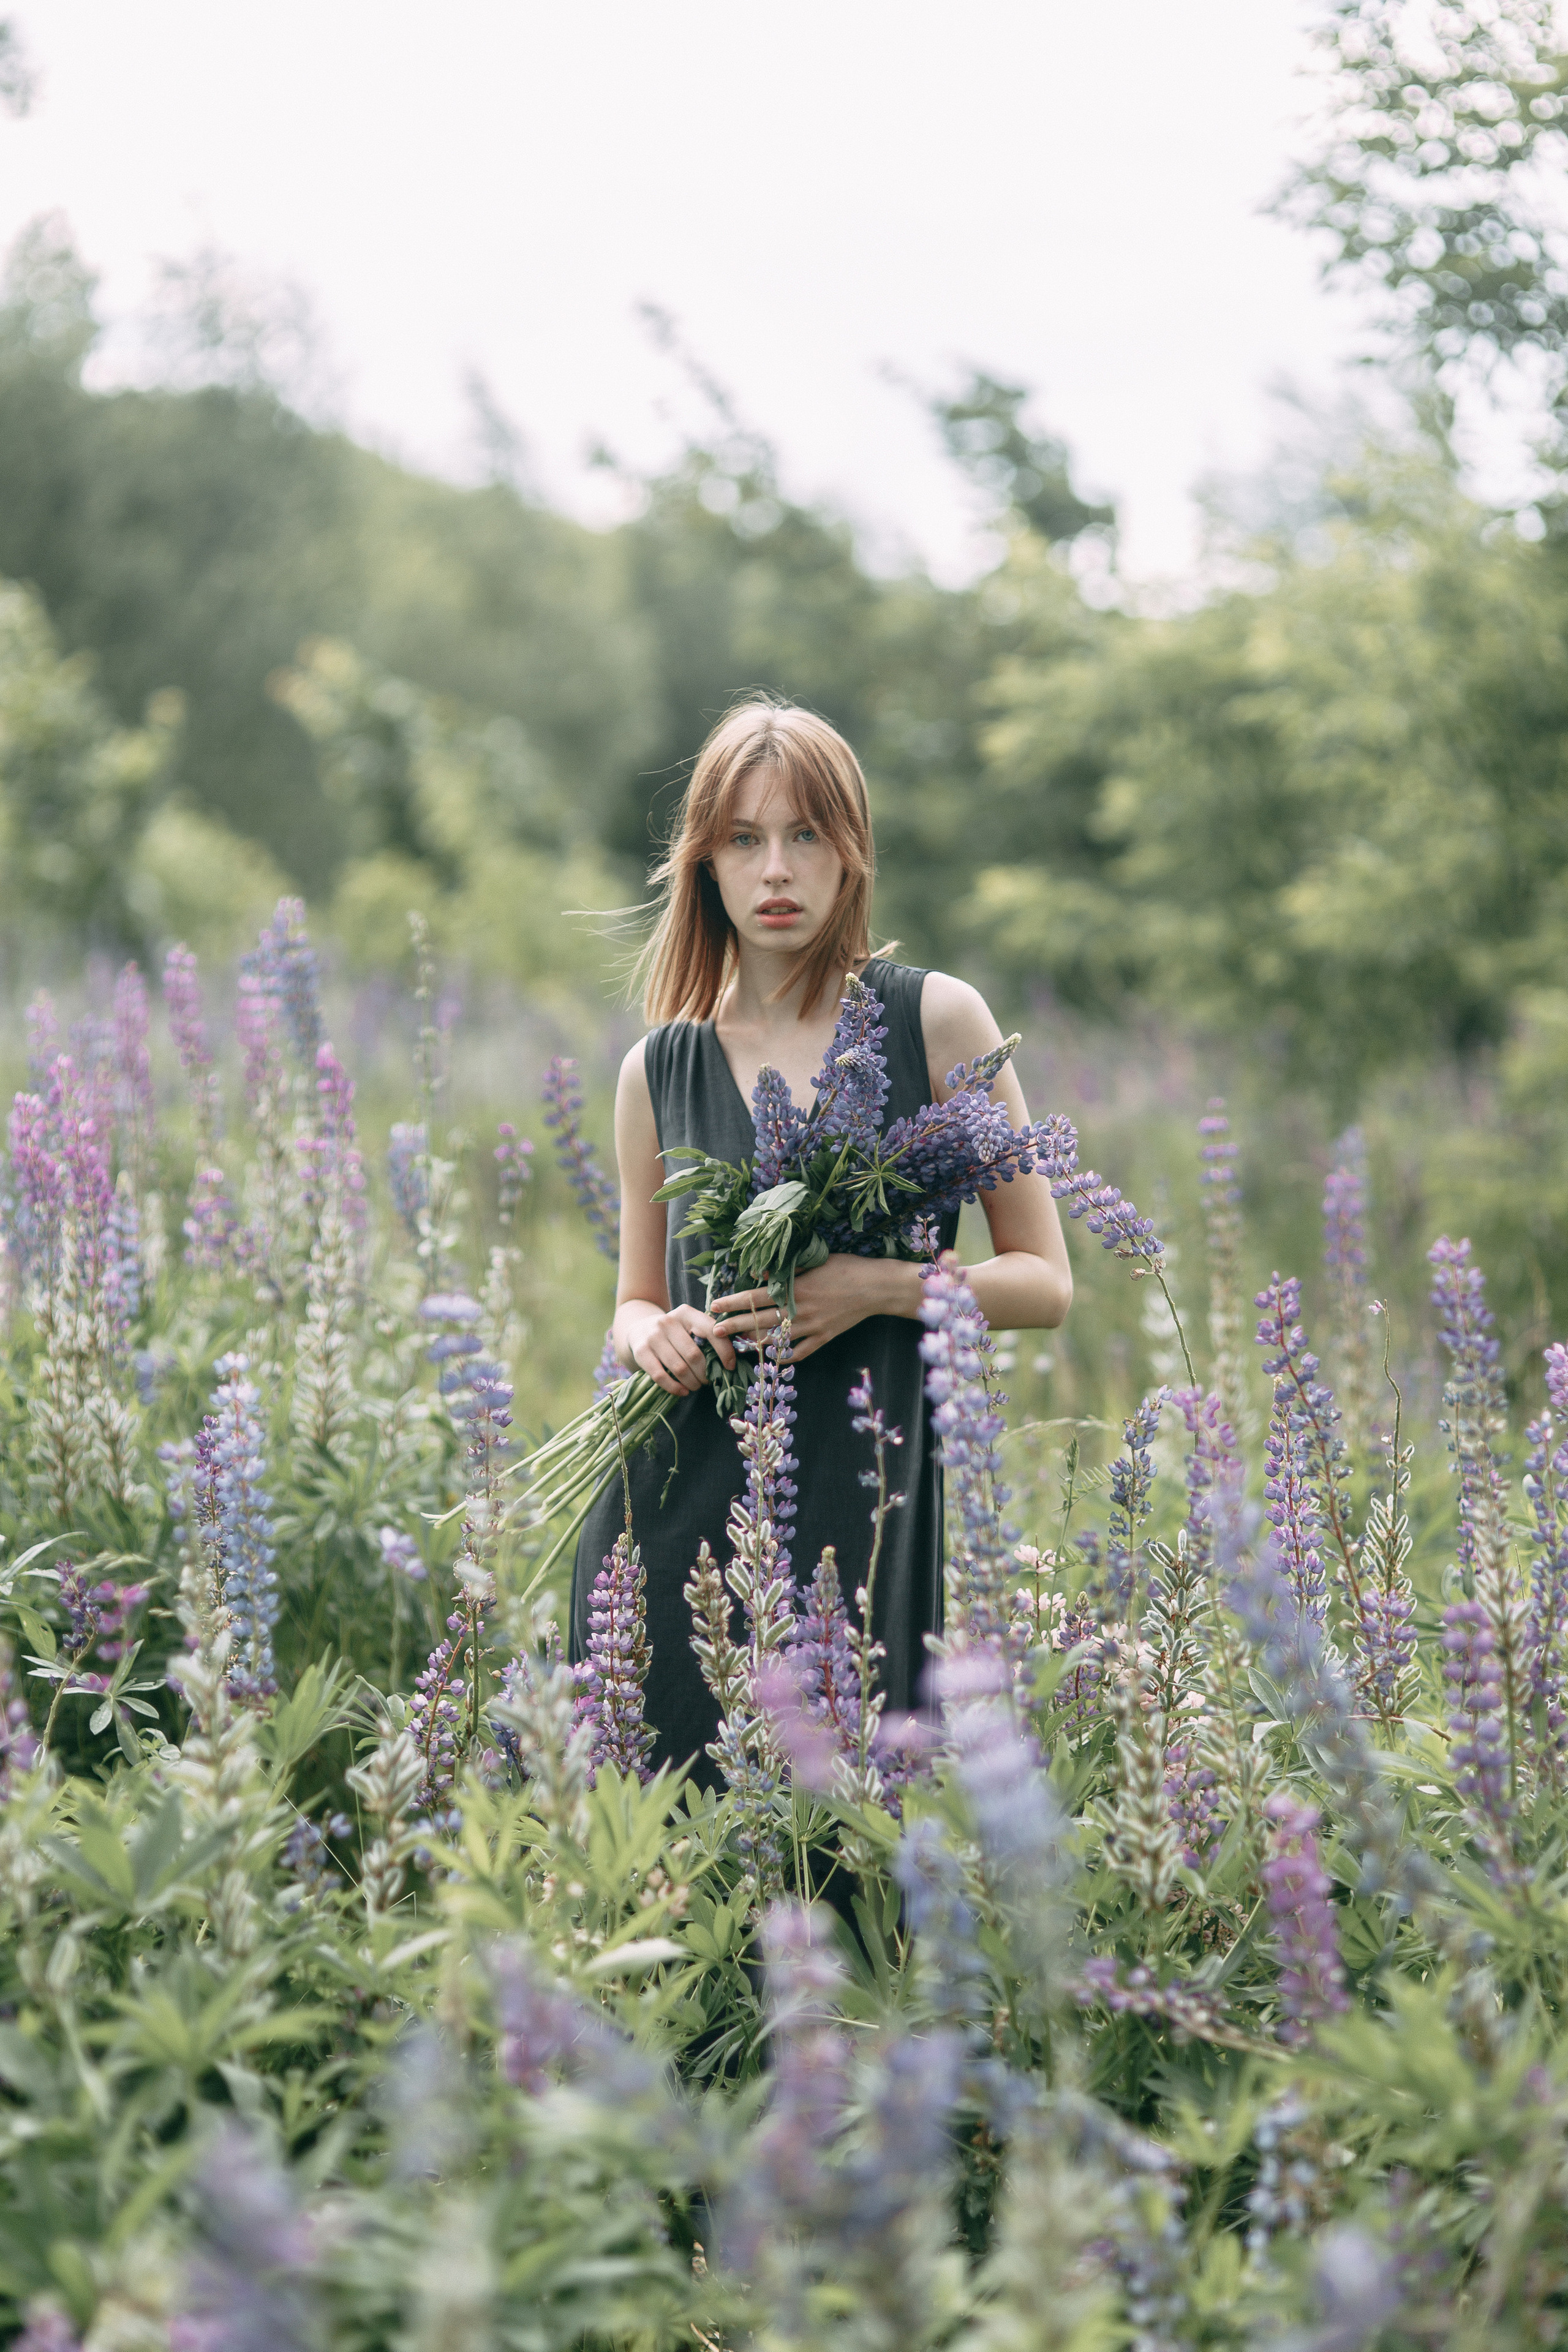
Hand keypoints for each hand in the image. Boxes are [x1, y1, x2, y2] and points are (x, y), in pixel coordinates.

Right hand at [624, 1302, 736, 1396]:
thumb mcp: (689, 1325)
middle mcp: (668, 1321)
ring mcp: (652, 1336)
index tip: (729, 1366)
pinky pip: (660, 1376)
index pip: (711, 1331)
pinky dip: (674, 1388)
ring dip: (692, 1382)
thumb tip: (730, 1361)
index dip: (724, 1350)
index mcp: (686, 1313)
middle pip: (694, 1355)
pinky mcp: (641, 1352)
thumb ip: (707, 1336)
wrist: (639, 1329)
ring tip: (696, 1385)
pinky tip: (682, 1391)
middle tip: (708, 1380)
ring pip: (679, 1368)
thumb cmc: (674, 1332)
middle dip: (705, 1373)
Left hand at [710, 1255, 914, 1365]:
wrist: (877, 1287)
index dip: (734, 1301)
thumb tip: (762, 1274)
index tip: (716, 1305)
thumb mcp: (815, 1261)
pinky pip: (801, 1351)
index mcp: (796, 1288)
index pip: (757, 1297)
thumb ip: (788, 1269)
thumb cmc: (847, 1267)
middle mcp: (800, 1310)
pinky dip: (786, 1355)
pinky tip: (772, 1358)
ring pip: (777, 1339)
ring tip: (738, 1345)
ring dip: (755, 1342)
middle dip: (735, 1325)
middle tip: (715, 1331)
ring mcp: (813, 1327)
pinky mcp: (825, 1337)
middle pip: (761, 1320)